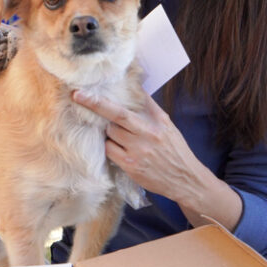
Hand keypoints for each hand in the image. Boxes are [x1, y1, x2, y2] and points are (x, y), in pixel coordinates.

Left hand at [71, 89, 204, 201]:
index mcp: (156, 122)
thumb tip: (133, 87)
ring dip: (108, 133)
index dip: (100, 101)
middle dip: (98, 109)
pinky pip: (110, 151)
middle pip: (114, 118)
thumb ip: (148, 107)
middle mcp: (147, 134)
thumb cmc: (174, 149)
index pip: (125, 108)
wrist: (186, 179)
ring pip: (110, 135)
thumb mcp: (166, 125)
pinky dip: (110, 147)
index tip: (80, 93)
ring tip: (118, 136)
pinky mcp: (131, 166)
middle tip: (83, 100)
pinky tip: (119, 149)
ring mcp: (138, 151)